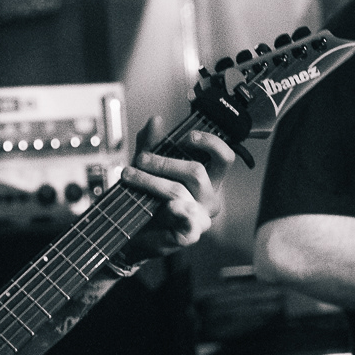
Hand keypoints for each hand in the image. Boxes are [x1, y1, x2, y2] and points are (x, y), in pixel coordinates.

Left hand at [118, 117, 233, 259]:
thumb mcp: (145, 167)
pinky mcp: (190, 234)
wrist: (129, 232)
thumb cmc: (144, 198)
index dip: (210, 143)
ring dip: (150, 181)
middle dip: (164, 162)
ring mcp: (201, 216)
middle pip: (196, 171)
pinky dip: (177, 211)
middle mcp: (209, 196)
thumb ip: (150, 143)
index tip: (186, 137)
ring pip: (179, 191)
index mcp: (207, 178)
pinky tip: (167, 207)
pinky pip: (188, 221)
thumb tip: (156, 120)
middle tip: (140, 159)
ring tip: (129, 176)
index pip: (225, 157)